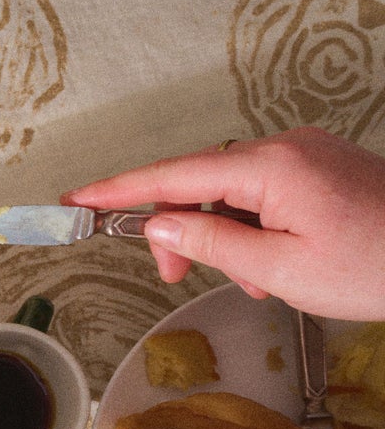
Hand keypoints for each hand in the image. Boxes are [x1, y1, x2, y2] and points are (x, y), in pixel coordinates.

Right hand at [62, 127, 384, 320]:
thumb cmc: (378, 267)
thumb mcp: (280, 269)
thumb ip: (209, 244)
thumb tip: (158, 227)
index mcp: (271, 166)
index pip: (172, 175)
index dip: (118, 191)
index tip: (75, 202)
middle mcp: (287, 147)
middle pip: (200, 179)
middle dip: (177, 227)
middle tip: (172, 275)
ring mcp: (309, 154)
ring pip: (232, 189)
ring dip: (221, 233)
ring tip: (248, 281)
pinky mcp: (325, 168)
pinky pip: (265, 190)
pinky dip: (251, 225)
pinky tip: (270, 264)